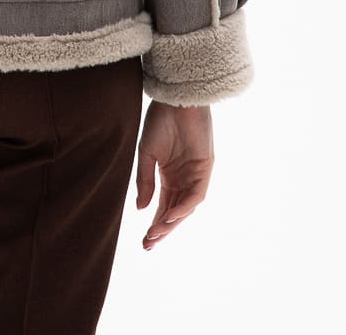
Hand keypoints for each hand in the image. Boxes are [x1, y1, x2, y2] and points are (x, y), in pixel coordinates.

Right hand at [135, 100, 213, 249]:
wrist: (176, 100)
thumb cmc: (159, 121)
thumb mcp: (146, 153)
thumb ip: (144, 180)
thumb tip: (140, 208)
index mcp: (168, 176)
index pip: (162, 206)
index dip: (154, 224)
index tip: (144, 241)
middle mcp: (183, 179)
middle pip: (174, 211)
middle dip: (162, 230)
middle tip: (148, 245)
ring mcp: (195, 175)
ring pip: (186, 207)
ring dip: (172, 222)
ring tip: (156, 234)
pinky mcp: (205, 169)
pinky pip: (196, 195)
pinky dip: (184, 207)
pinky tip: (170, 217)